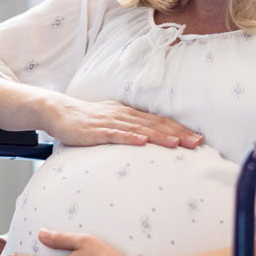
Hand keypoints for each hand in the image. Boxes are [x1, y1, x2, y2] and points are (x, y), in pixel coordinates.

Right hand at [40, 95, 201, 148]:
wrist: (58, 111)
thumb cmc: (85, 119)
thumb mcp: (111, 120)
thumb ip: (128, 127)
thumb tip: (148, 138)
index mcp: (128, 113)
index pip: (159, 120)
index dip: (179, 128)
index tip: (198, 138)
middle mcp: (123, 115)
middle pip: (155, 123)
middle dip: (178, 133)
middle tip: (198, 142)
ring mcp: (110, 121)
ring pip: (139, 129)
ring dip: (159, 135)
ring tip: (178, 143)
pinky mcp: (96, 130)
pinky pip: (115, 134)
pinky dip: (129, 137)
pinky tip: (141, 142)